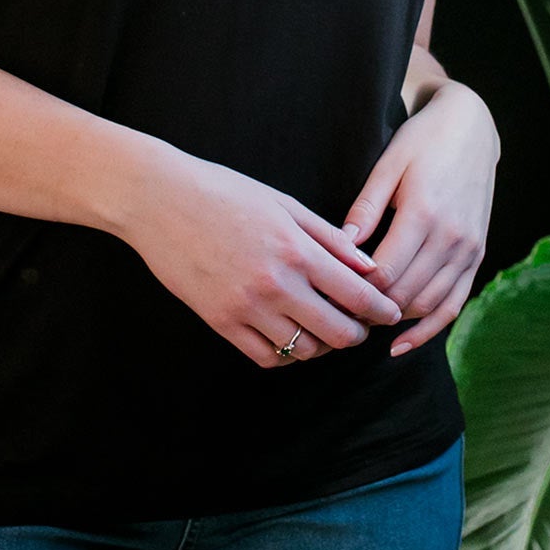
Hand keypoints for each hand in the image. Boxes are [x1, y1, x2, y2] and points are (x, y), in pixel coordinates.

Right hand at [114, 146, 404, 368]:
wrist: (159, 200)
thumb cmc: (223, 192)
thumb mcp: (283, 204)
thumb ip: (329, 237)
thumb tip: (368, 266)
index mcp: (296, 249)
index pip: (357, 295)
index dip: (382, 309)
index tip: (390, 312)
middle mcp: (275, 284)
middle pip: (338, 333)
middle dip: (357, 334)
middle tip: (359, 326)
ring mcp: (245, 307)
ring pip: (304, 350)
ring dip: (322, 345)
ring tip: (323, 329)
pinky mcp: (219, 322)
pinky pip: (266, 357)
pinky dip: (286, 354)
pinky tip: (289, 335)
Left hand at [342, 81, 497, 356]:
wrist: (471, 127)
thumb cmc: (422, 141)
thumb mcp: (387, 165)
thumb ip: (365, 208)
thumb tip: (341, 247)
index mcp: (424, 213)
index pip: (385, 273)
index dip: (355, 291)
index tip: (328, 297)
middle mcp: (451, 237)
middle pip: (405, 294)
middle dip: (370, 311)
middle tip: (336, 316)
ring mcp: (469, 249)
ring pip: (429, 304)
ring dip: (396, 320)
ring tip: (360, 324)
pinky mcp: (478, 255)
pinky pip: (455, 303)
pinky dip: (430, 328)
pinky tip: (402, 344)